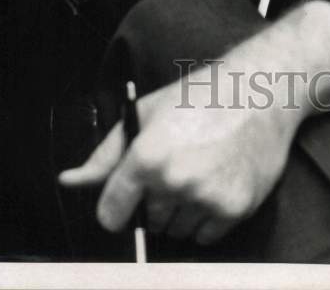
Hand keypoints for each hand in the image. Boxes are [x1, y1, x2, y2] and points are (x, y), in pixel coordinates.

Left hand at [59, 62, 299, 245]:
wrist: (260, 92)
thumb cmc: (201, 96)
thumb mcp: (146, 112)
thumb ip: (106, 154)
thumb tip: (69, 181)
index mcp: (147, 156)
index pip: (111, 214)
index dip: (116, 205)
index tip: (127, 197)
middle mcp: (175, 181)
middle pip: (147, 221)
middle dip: (154, 201)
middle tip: (176, 167)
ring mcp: (206, 197)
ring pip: (175, 230)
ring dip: (181, 212)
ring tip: (198, 172)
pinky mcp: (234, 209)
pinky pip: (205, 237)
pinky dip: (206, 219)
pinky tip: (215, 184)